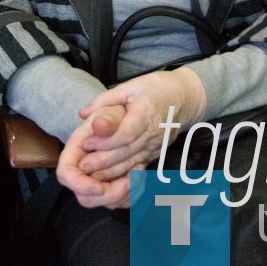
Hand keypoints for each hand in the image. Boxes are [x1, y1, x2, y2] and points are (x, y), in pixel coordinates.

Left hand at [56, 68, 207, 209]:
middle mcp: (154, 133)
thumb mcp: (131, 85)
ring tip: (88, 174)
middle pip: (127, 151)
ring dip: (110, 172)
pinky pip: (139, 168)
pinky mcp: (156, 154)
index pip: (127, 132)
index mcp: (147, 112)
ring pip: (132, 164)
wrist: (184, 98)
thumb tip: (83, 113)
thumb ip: (106, 100)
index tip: (87, 142)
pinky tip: (107, 180)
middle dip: (102, 160)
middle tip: (81, 164)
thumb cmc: (155, 88)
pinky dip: (122, 176)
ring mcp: (157, 146)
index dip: (106, 140)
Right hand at [57, 104, 132, 208]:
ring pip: (105, 202)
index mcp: (79, 145)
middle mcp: (86, 164)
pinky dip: (133, 194)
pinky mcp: (116, 183)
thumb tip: (94, 122)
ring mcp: (100, 176)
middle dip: (109, 193)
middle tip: (130, 180)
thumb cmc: (126, 107)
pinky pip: (121, 201)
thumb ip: (105, 117)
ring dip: (124, 193)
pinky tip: (142, 175)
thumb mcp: (118, 105)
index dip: (80, 184)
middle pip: (85, 196)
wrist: (142, 110)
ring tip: (139, 172)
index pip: (66, 173)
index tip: (99, 187)